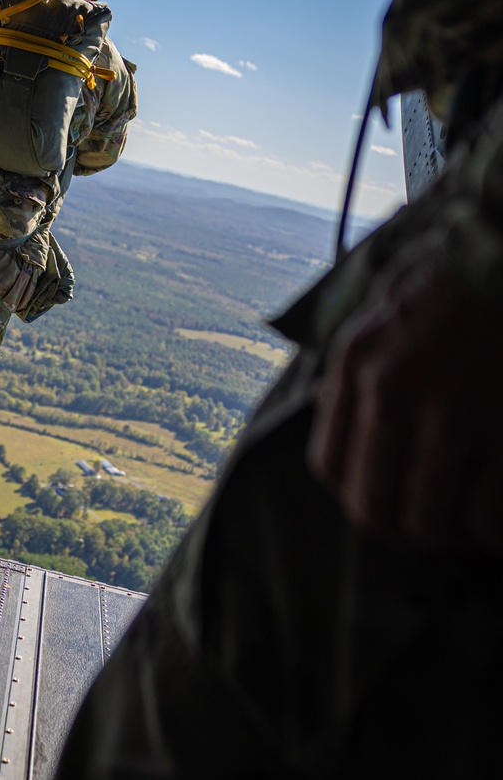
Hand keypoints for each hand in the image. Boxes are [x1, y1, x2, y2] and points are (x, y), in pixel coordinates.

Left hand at [308, 250, 502, 549]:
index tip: (387, 497)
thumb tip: (334, 412)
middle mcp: (391, 391)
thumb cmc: (451, 280)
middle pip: (372, 505)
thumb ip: (354, 369)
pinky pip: (488, 512)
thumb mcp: (377, 313)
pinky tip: (496, 521)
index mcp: (356, 364)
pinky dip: (492, 529)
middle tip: (430, 525)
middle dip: (401, 529)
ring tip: (466, 527)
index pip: (329, 465)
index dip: (357, 494)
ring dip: (448, 535)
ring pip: (428, 519)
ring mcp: (451, 412)